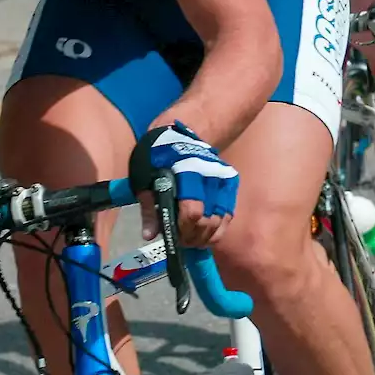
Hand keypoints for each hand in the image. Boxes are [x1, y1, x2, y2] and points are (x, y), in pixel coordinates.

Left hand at [128, 123, 237, 247]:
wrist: (179, 133)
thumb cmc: (158, 157)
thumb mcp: (145, 179)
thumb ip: (149, 208)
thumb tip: (150, 236)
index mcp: (185, 175)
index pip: (193, 212)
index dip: (184, 230)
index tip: (174, 236)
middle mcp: (208, 177)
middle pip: (208, 220)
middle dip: (194, 237)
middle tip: (182, 241)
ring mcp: (222, 179)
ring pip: (221, 220)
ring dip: (207, 236)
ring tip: (193, 240)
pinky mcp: (230, 182)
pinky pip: (229, 214)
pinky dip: (219, 228)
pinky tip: (206, 233)